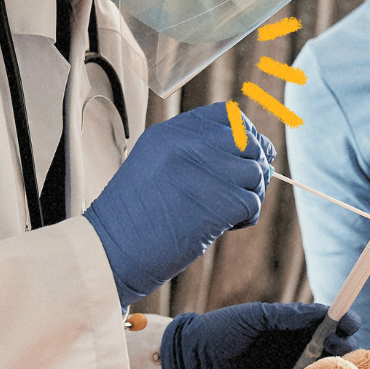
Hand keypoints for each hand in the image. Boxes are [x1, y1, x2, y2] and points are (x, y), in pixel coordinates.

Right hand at [84, 102, 275, 306]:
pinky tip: (220, 227)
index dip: (243, 135)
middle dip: (251, 167)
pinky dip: (244, 219)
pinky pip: (253, 202)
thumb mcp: (156, 164)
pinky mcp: (223, 200)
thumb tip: (255, 152)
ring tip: (223, 212)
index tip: (240, 156)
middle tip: (236, 190)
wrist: (113, 252)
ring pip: (256, 173)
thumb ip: (197, 150)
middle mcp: (191, 144)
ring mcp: (208, 169)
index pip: (228, 116)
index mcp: (172, 131)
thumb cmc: (135, 216)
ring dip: (248, 195)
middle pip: (249, 143)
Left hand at [160, 302, 359, 368]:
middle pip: (331, 351)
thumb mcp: (255, 317)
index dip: (342, 324)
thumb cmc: (222, 330)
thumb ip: (287, 315)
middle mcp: (295, 350)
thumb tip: (322, 313)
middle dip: (344, 350)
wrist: (192, 362)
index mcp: (292, 328)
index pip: (326, 325)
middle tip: (347, 352)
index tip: (352, 324)